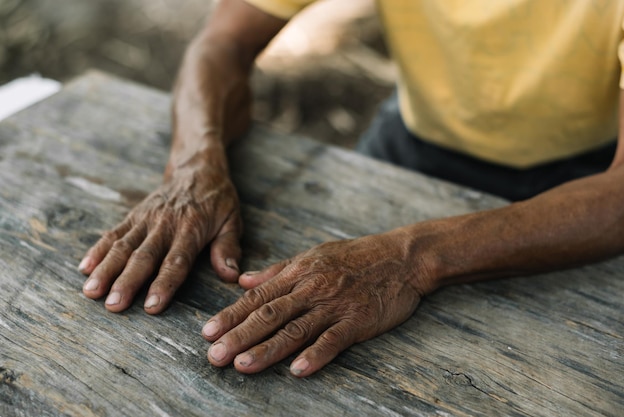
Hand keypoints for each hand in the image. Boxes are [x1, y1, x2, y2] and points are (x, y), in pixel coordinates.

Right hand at [79, 166, 241, 313]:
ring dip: (106, 269)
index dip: (164, 284)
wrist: (196, 168)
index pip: (176, 261)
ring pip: (122, 245)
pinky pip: (113, 233)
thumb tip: (230, 275)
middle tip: (113, 305)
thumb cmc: (217, 200)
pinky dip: (98, 250)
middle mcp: (165, 224)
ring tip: (91, 292)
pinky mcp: (134, 215)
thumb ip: (228, 247)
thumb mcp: (232, 219)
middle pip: (143, 256)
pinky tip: (84, 268)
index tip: (151, 306)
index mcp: (191, 228)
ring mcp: (146, 219)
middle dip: (127, 282)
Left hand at [202, 230, 430, 376]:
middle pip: (270, 314)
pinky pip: (334, 340)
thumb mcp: (314, 255)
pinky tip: (297, 370)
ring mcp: (335, 305)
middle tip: (214, 356)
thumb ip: (277, 271)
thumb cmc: (356, 256)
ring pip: (296, 329)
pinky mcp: (358, 319)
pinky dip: (316, 354)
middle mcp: (312, 288)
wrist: (402, 256)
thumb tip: (242, 280)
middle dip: (239, 336)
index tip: (207, 332)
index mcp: (299, 272)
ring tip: (242, 365)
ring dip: (268, 349)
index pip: (258, 296)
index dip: (231, 315)